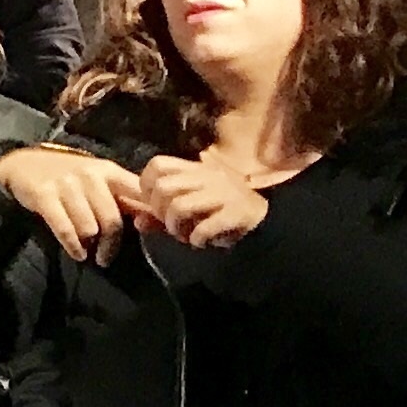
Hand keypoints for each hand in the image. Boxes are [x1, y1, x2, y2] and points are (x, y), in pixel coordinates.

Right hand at [0, 146, 147, 263]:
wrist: (22, 163)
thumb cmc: (68, 177)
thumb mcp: (99, 181)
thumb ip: (125, 199)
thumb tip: (155, 221)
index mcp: (110, 171)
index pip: (140, 195)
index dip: (150, 217)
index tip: (151, 236)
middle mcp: (90, 175)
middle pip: (112, 219)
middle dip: (110, 245)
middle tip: (105, 257)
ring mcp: (66, 184)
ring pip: (89, 227)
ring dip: (89, 244)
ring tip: (86, 250)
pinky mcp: (44, 195)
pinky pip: (64, 228)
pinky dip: (73, 246)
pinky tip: (76, 253)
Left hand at [134, 155, 272, 250]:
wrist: (269, 222)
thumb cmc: (225, 213)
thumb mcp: (193, 209)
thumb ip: (163, 214)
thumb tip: (138, 222)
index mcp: (197, 169)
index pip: (157, 164)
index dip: (147, 186)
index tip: (154, 205)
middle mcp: (209, 176)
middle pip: (163, 187)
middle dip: (159, 211)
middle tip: (171, 225)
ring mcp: (224, 193)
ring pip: (179, 205)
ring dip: (176, 228)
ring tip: (185, 236)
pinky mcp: (237, 213)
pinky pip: (204, 226)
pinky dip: (197, 239)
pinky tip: (202, 242)